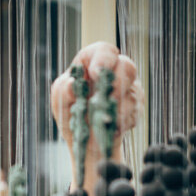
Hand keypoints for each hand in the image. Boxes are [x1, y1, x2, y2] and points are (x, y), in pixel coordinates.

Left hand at [50, 42, 141, 165]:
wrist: (86, 144)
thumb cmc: (71, 116)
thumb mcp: (60, 103)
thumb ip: (62, 92)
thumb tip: (70, 84)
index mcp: (92, 64)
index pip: (103, 50)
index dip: (104, 58)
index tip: (97, 72)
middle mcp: (113, 73)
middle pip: (127, 66)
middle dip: (118, 83)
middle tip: (108, 99)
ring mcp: (127, 90)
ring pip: (134, 91)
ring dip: (119, 107)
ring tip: (104, 120)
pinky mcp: (136, 108)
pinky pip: (135, 112)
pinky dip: (122, 122)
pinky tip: (112, 130)